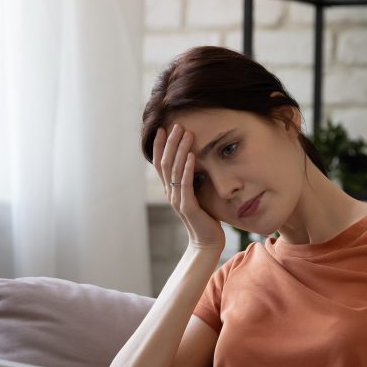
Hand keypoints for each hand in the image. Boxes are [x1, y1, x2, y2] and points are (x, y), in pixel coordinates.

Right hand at [154, 123, 225, 251]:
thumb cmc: (205, 218)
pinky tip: (192, 155)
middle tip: (176, 125)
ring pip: (175, 170)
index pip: (161, 164)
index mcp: (171, 190)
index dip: (159, 146)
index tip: (162, 129)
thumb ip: (192, 181)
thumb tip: (195, 161)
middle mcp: (171, 193)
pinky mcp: (188, 206)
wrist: (207, 241)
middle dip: (170, 143)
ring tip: (186, 134)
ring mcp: (178, 199)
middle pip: (166, 163)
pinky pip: (186, 184)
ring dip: (180, 150)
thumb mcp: (196, 195)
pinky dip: (188, 168)